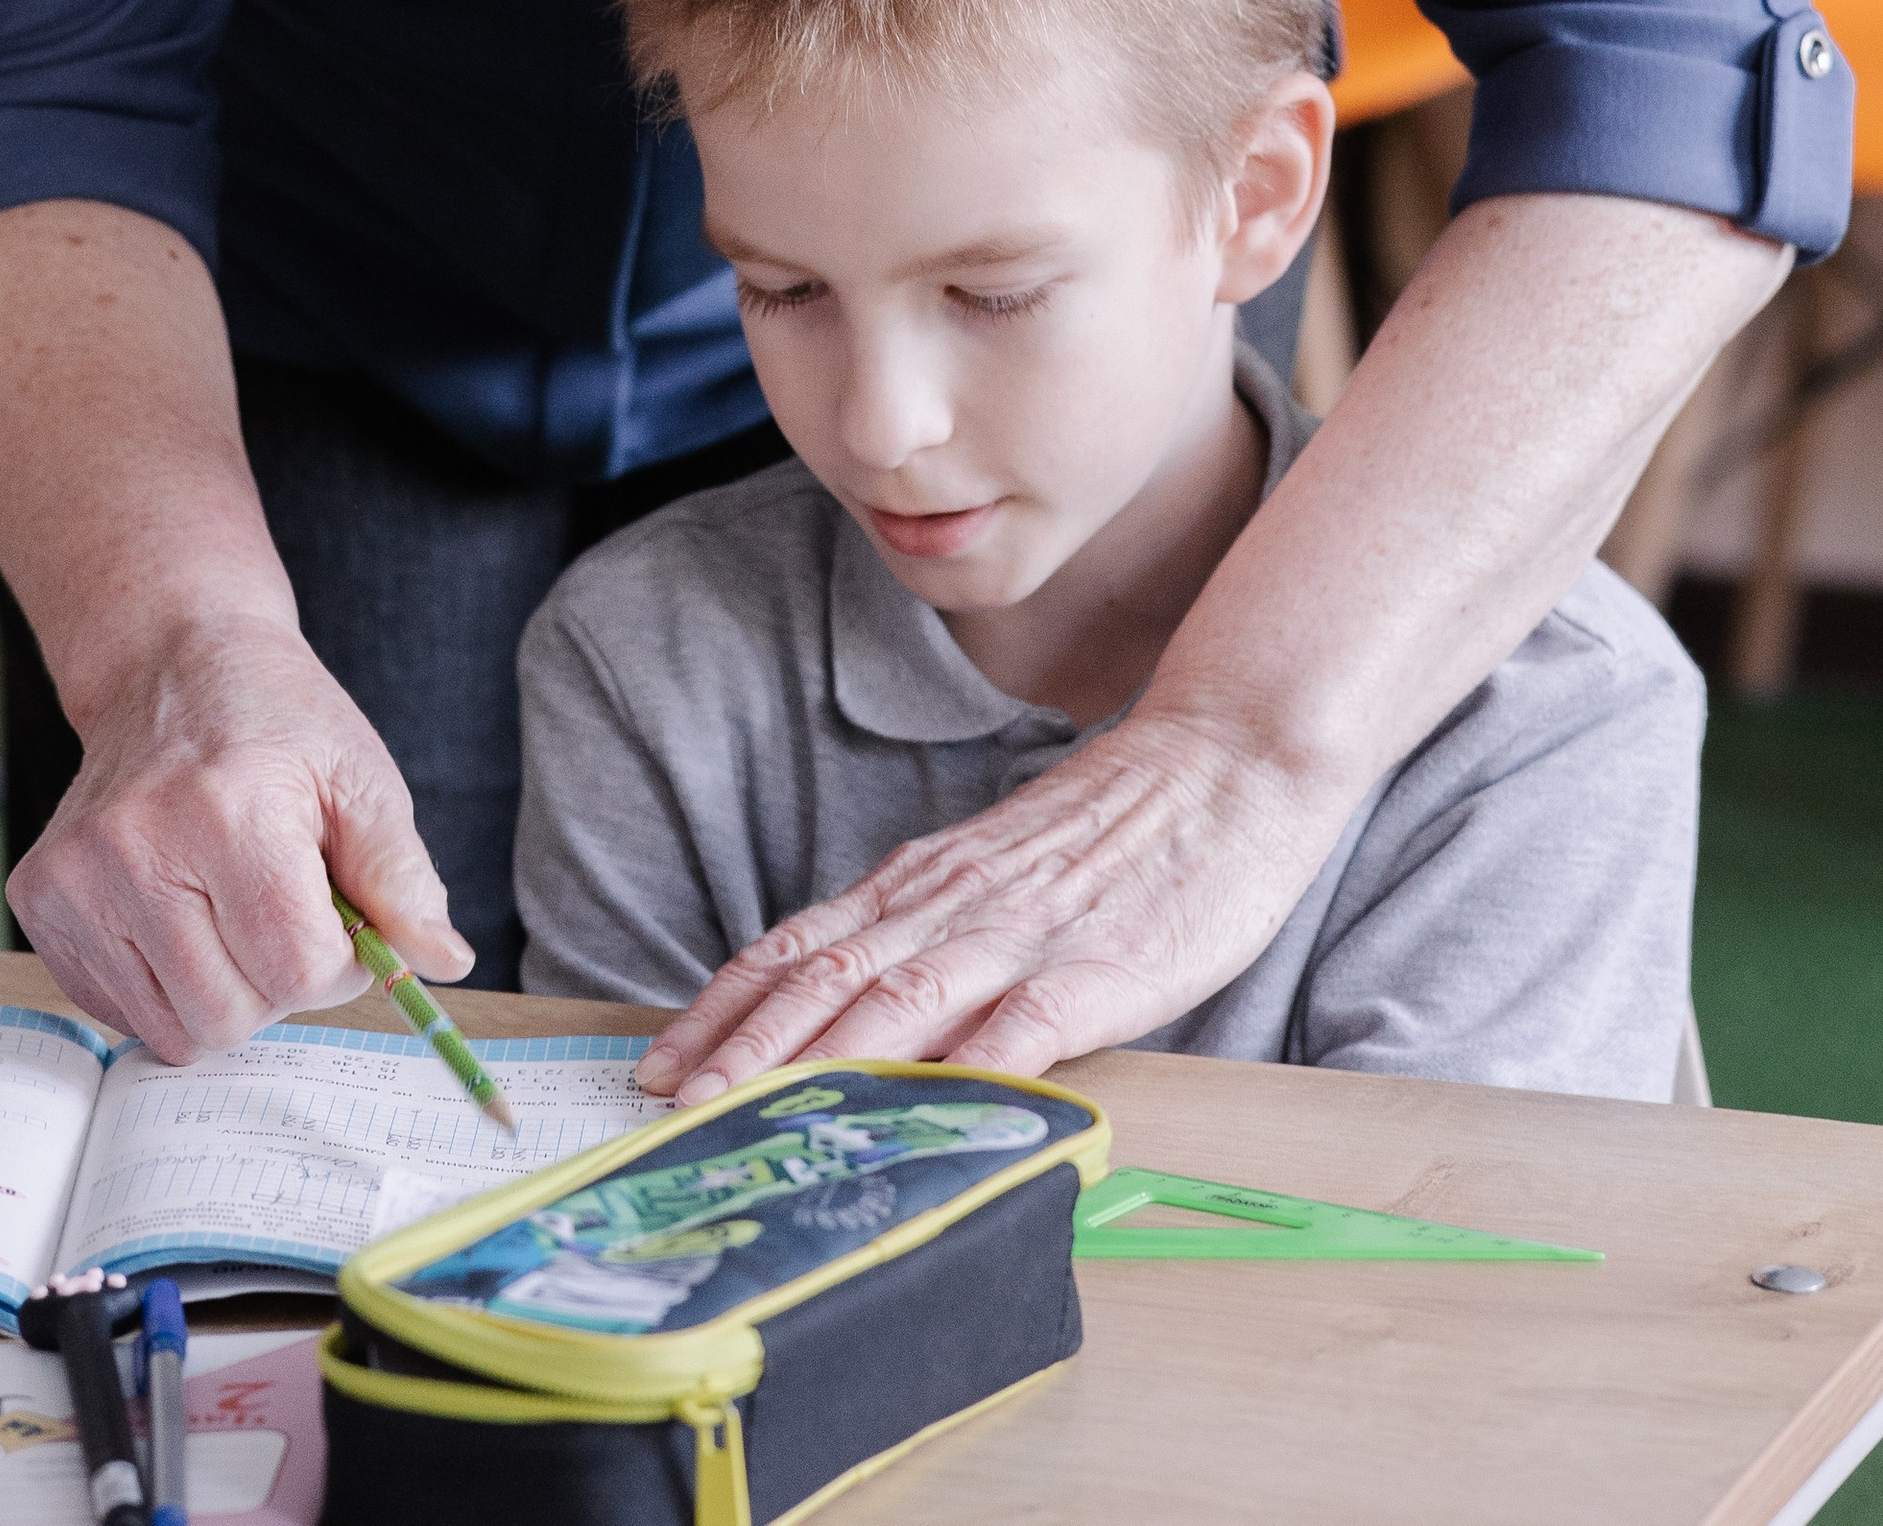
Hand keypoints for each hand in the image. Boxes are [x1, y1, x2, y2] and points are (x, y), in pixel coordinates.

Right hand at [7, 613, 469, 1063]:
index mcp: (226, 812)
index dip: (339, 962)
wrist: (168, 665)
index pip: (297, 970)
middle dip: (278, 983)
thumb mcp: (361, 778)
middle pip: (230, 1016)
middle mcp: (134, 848)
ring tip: (229, 907)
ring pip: (173, 1029)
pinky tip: (179, 910)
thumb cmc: (277, 723)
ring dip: (221, 990)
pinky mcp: (39, 900)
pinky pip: (120, 1012)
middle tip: (283, 910)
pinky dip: (165, 986)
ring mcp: (74, 879)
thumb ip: (403, 878)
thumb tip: (445, 962)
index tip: (340, 915)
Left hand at [636, 709, 1329, 1099]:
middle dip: (744, 1048)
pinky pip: (1027, 1027)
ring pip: (900, 1002)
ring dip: (819, 1063)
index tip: (657, 1060)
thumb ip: (925, 931)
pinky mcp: (1101, 971)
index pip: (800, 945)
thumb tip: (839, 1007)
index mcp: (924, 885)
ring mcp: (1024, 939)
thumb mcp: (992, 870)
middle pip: (828, 979)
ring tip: (752, 1114)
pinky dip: (973, 1067)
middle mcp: (953, 907)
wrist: (1225, 768)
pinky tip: (931, 1108)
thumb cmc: (1111, 834)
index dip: (724, 1006)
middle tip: (672, 1105)